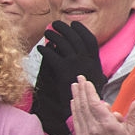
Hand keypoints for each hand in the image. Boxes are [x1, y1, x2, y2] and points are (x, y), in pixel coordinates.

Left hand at [31, 20, 105, 134]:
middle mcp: (86, 61)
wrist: (79, 111)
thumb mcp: (93, 80)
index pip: (90, 40)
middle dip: (65, 29)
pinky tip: (39, 48)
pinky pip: (52, 55)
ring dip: (54, 36)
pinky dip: (45, 50)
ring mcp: (75, 64)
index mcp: (95, 62)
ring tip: (47, 33)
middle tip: (55, 24)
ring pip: (63, 44)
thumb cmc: (84, 97)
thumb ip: (88, 67)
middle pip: (75, 38)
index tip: (73, 23)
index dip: (81, 30)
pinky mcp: (63, 70)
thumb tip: (80, 55)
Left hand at [69, 76, 134, 134]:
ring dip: (75, 98)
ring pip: (78, 112)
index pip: (94, 103)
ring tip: (74, 87)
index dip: (89, 91)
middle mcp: (94, 128)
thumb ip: (133, 114)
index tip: (86, 82)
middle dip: (80, 90)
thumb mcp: (132, 130)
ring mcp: (86, 134)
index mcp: (107, 124)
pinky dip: (74, 110)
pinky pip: (76, 121)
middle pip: (84, 105)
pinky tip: (73, 102)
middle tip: (78, 79)